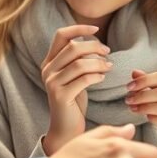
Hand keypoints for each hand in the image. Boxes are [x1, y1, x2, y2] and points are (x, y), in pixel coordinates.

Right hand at [40, 25, 112, 154]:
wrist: (66, 128)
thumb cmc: (74, 101)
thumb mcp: (74, 76)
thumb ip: (77, 60)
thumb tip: (94, 43)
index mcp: (49, 62)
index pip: (61, 35)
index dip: (79, 28)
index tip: (96, 29)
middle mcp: (47, 70)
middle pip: (73, 47)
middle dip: (94, 47)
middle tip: (107, 52)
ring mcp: (52, 83)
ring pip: (80, 63)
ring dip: (99, 63)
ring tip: (109, 67)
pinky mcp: (60, 96)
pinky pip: (83, 79)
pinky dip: (96, 76)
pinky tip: (103, 78)